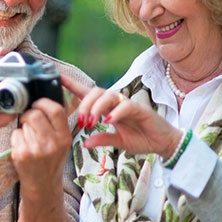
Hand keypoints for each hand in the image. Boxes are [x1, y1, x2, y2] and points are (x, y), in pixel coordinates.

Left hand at [10, 96, 71, 193]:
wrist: (42, 185)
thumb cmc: (51, 160)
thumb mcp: (62, 142)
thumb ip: (57, 122)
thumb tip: (48, 96)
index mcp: (65, 138)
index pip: (56, 110)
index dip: (44, 102)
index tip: (37, 104)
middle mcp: (52, 144)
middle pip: (35, 114)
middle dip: (28, 114)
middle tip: (28, 120)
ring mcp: (36, 150)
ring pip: (23, 124)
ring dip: (23, 127)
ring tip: (28, 138)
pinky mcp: (21, 154)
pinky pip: (15, 134)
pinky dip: (16, 137)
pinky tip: (22, 146)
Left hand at [61, 74, 181, 158]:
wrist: (163, 143)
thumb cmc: (141, 139)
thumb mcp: (118, 142)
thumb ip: (102, 139)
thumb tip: (85, 143)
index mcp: (107, 108)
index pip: (87, 93)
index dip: (72, 85)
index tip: (57, 77)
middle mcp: (115, 102)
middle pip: (95, 92)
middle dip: (85, 105)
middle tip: (83, 122)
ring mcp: (127, 104)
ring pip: (108, 96)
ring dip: (97, 108)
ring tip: (92, 122)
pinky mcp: (140, 109)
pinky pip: (125, 106)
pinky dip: (116, 112)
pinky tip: (109, 120)